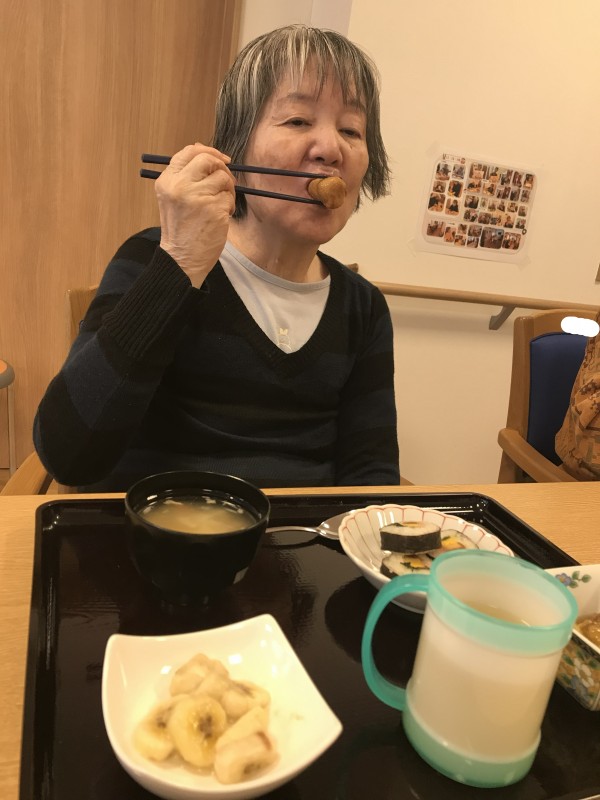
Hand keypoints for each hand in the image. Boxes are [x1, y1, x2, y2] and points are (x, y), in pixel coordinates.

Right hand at [155, 143, 235, 287]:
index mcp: (168, 180)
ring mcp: (198, 197)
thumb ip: (186, 176)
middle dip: (221, 168)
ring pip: (223, 178)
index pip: (189, 151)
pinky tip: (221, 217)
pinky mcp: (214, 209)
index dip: (208, 151)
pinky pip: (230, 197)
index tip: (220, 159)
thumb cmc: (180, 229)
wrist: (182, 258)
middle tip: (225, 180)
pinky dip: (230, 206)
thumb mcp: (173, 197)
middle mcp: (181, 185)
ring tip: (220, 205)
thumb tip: (207, 154)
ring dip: (227, 190)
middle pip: (208, 160)